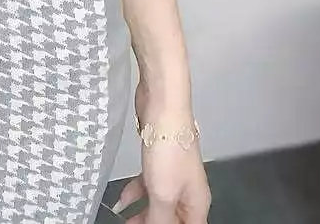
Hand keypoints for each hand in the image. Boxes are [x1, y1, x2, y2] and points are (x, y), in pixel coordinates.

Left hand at [114, 86, 210, 222]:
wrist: (163, 106)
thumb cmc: (169, 151)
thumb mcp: (163, 194)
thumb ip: (160, 220)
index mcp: (196, 204)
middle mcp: (188, 192)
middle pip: (173, 219)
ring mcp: (173, 176)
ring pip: (158, 204)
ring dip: (141, 213)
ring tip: (123, 219)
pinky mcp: (159, 161)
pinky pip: (149, 186)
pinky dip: (137, 194)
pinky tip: (122, 199)